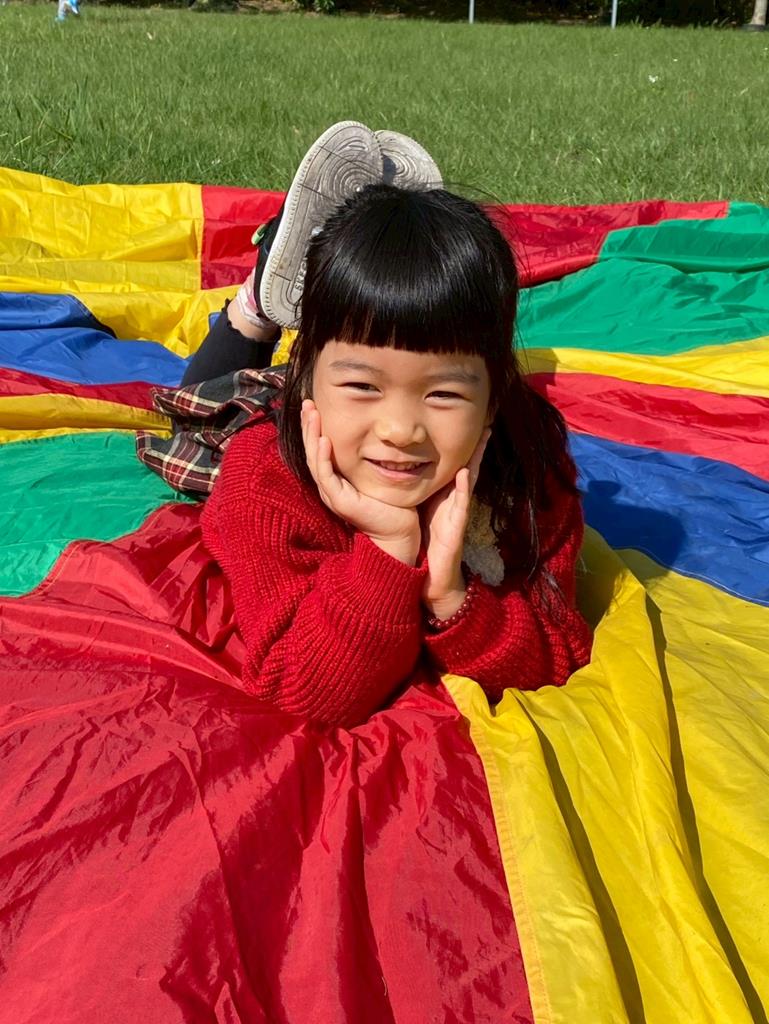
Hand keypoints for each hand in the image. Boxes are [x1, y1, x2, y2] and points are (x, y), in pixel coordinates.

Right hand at [301, 400, 420, 564]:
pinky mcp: (340, 501)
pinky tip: (325, 440)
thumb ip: (372, 454)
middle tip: (307, 402)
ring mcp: (332, 494)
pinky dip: (324, 457)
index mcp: (335, 478)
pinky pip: (327, 476)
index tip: (315, 404)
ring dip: (312, 435)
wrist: (398, 532)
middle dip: (308, 425)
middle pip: (311, 450)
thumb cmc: (392, 503)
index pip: (318, 448)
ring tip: (312, 414)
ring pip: (314, 460)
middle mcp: (329, 485)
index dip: (314, 427)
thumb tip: (379, 429)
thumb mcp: (378, 472)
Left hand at [421, 429, 489, 619]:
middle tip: (485, 418)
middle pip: (467, 465)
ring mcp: (458, 512)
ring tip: (484, 436)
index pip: (452, 463)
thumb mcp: (420, 510)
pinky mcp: (457, 527)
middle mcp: (455, 499)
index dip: (460, 443)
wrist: (430, 574)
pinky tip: (466, 473)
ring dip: (477, 458)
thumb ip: (417, 491)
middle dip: (476, 443)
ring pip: (470, 479)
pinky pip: (462, 504)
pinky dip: (465, 488)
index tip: (467, 419)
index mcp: (444, 494)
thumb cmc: (424, 542)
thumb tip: (402, 468)